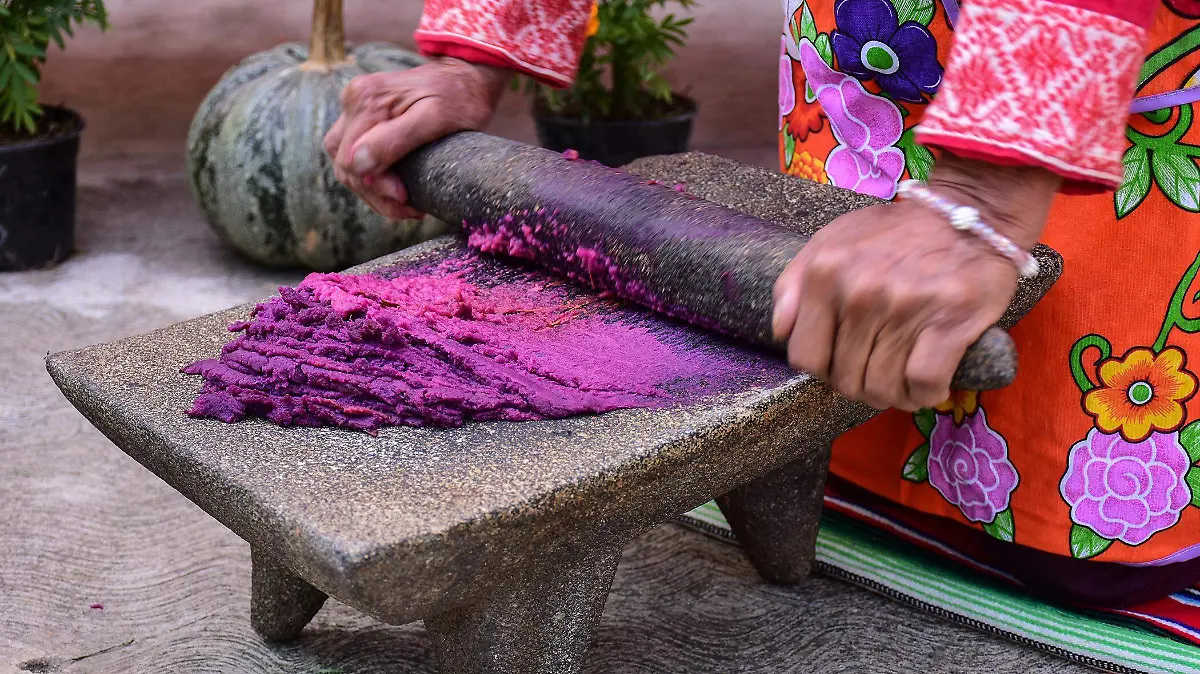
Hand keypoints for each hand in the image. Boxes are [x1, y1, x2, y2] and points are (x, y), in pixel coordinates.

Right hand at [324, 57, 510, 220]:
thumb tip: (357, 164)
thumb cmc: (458, 98)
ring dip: (372, 190)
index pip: (351, 161)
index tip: (407, 198)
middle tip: (410, 208)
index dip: (376, 188)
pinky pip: (354, 154)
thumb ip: (395, 139)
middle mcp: (353, 100)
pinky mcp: (361, 115)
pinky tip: (397, 188)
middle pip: (345, 165)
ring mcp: (354, 107)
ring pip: (346, 163)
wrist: (465, 76)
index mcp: (367, 99)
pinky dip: (372, 176)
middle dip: (376, 194)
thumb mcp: (435, 119)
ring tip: (405, 203)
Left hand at [771, 154, 1060, 410]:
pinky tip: (929, 383)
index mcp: (825, 273)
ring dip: (893, 396)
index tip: (842, 364)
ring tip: (902, 380)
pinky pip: (923, 383)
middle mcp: (859, 291)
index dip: (824, 371)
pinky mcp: (948, 321)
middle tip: (878, 372)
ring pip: (882, 388)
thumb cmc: (895, 234)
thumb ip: (793, 283)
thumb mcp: (832, 242)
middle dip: (860, 386)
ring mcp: (904, 307)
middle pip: (844, 379)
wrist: (968, 213)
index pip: (805, 358)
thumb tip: (780, 330)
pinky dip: (925, 393)